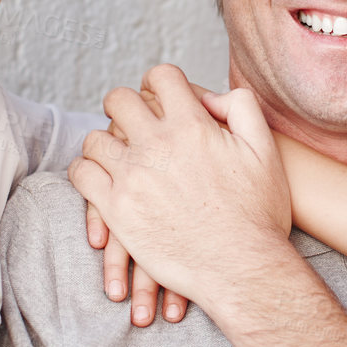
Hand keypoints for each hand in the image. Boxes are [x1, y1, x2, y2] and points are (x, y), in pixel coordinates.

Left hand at [69, 65, 292, 321]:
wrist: (244, 268)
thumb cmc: (259, 212)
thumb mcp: (264, 149)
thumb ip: (241, 107)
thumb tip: (209, 95)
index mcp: (194, 126)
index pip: (162, 77)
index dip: (159, 80)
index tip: (158, 94)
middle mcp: (159, 145)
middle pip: (120, 101)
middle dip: (123, 105)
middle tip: (127, 118)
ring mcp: (134, 177)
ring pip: (96, 139)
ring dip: (104, 141)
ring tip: (112, 152)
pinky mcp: (118, 210)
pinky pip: (83, 175)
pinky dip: (84, 171)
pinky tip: (96, 176)